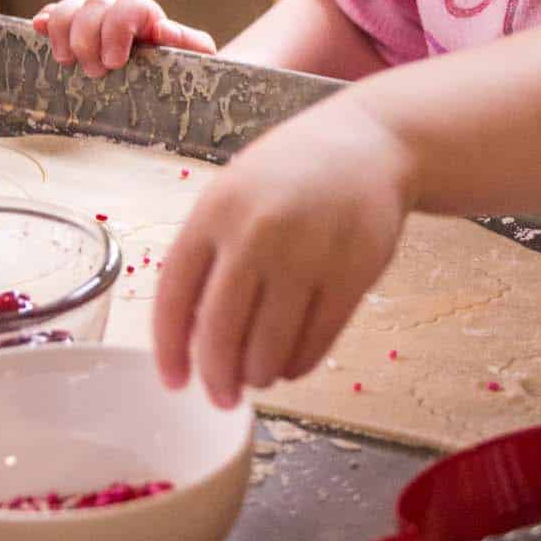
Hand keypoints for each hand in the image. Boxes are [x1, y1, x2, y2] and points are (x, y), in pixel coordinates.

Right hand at [32, 0, 216, 77]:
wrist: (164, 76)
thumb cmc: (180, 68)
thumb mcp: (194, 58)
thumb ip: (187, 42)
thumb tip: (163, 29)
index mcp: (146, 15)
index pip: (130, 5)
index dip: (117, 29)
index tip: (115, 62)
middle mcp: (117, 10)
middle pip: (95, 5)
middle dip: (88, 39)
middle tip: (96, 73)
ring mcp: (92, 17)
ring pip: (71, 6)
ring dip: (62, 31)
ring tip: (67, 61)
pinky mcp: (72, 29)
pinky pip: (53, 14)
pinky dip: (45, 20)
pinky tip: (38, 29)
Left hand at [153, 95, 414, 407]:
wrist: (371, 143)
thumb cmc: (291, 174)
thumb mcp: (234, 192)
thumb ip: (209, 252)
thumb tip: (189, 335)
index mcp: (215, 211)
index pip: (174, 295)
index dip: (169, 348)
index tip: (174, 382)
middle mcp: (257, 232)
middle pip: (221, 331)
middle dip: (217, 376)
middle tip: (221, 397)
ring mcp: (308, 253)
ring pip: (270, 345)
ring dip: (259, 374)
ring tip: (258, 375)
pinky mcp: (353, 273)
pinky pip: (317, 339)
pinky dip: (299, 364)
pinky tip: (292, 363)